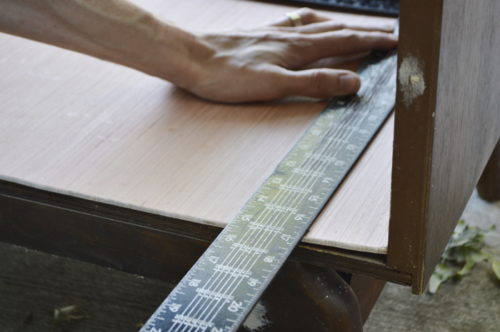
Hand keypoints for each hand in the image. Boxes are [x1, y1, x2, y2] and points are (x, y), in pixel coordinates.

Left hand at [186, 8, 397, 102]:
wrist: (190, 58)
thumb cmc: (227, 75)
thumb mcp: (274, 85)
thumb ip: (314, 84)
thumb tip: (352, 82)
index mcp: (298, 49)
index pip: (345, 42)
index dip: (372, 42)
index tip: (396, 42)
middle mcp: (290, 36)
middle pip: (336, 30)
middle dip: (364, 33)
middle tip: (386, 34)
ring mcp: (275, 32)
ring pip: (318, 25)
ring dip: (342, 27)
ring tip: (356, 28)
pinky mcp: (260, 34)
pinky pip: (294, 23)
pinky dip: (311, 22)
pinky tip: (307, 23)